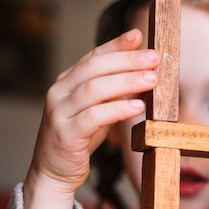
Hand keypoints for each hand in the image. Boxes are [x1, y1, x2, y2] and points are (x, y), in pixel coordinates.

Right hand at [23, 29, 159, 208]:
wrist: (54, 172)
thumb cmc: (80, 138)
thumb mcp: (98, 110)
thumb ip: (114, 93)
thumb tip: (144, 73)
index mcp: (67, 82)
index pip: (93, 57)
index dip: (116, 45)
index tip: (138, 36)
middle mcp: (59, 92)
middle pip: (95, 69)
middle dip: (127, 61)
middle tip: (154, 58)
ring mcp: (60, 113)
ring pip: (94, 89)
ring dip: (127, 82)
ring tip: (152, 79)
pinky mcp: (66, 134)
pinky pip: (94, 117)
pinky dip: (118, 109)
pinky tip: (137, 107)